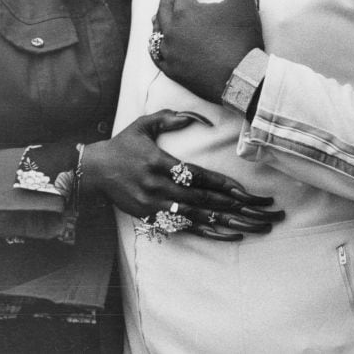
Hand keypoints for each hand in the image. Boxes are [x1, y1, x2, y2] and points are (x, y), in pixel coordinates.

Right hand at [81, 110, 283, 240]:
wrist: (92, 171)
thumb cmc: (123, 144)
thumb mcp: (144, 123)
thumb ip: (170, 116)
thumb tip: (196, 116)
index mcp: (161, 163)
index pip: (198, 176)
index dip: (222, 185)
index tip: (245, 192)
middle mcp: (159, 186)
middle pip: (202, 200)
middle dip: (234, 206)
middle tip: (261, 210)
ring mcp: (154, 205)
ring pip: (196, 217)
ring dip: (227, 223)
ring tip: (253, 226)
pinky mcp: (150, 217)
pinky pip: (183, 228)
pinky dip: (207, 232)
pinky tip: (229, 236)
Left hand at [152, 0, 263, 101]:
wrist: (241, 76)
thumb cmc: (242, 37)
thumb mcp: (243, 2)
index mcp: (186, 11)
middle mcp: (172, 30)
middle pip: (164, 10)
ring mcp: (170, 52)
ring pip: (157, 32)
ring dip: (158, 21)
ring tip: (157, 16)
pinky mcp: (173, 70)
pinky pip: (157, 56)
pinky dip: (155, 47)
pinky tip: (157, 44)